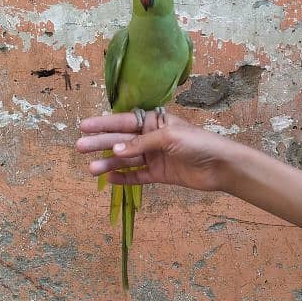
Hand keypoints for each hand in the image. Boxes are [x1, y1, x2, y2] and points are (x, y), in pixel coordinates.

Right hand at [76, 111, 230, 191]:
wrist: (221, 166)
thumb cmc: (198, 144)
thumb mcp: (169, 137)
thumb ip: (141, 143)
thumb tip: (116, 150)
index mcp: (154, 122)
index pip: (124, 121)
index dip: (103, 124)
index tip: (84, 126)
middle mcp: (151, 138)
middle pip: (121, 140)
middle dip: (100, 143)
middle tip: (80, 147)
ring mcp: (155, 157)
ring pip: (126, 159)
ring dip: (109, 163)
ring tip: (91, 170)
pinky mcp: (159, 175)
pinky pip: (137, 176)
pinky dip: (124, 177)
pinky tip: (110, 179)